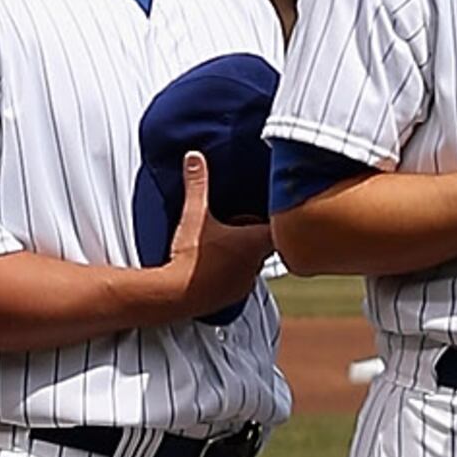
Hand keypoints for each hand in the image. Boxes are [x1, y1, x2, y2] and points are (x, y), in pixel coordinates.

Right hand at [144, 146, 272, 323]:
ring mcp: (245, 283)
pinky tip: (216, 265)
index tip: (271, 211)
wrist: (176, 295)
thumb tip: (195, 159)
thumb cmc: (189, 258)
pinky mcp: (232, 297)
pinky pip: (240, 280)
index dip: (277, 218)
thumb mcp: (194, 215)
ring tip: (226, 244)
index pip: (281, 228)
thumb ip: (198, 185)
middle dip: (256, 234)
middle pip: (267, 246)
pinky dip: (233, 272)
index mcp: (253, 243)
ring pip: (254, 264)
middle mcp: (255, 265)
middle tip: (242, 223)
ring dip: (244, 254)